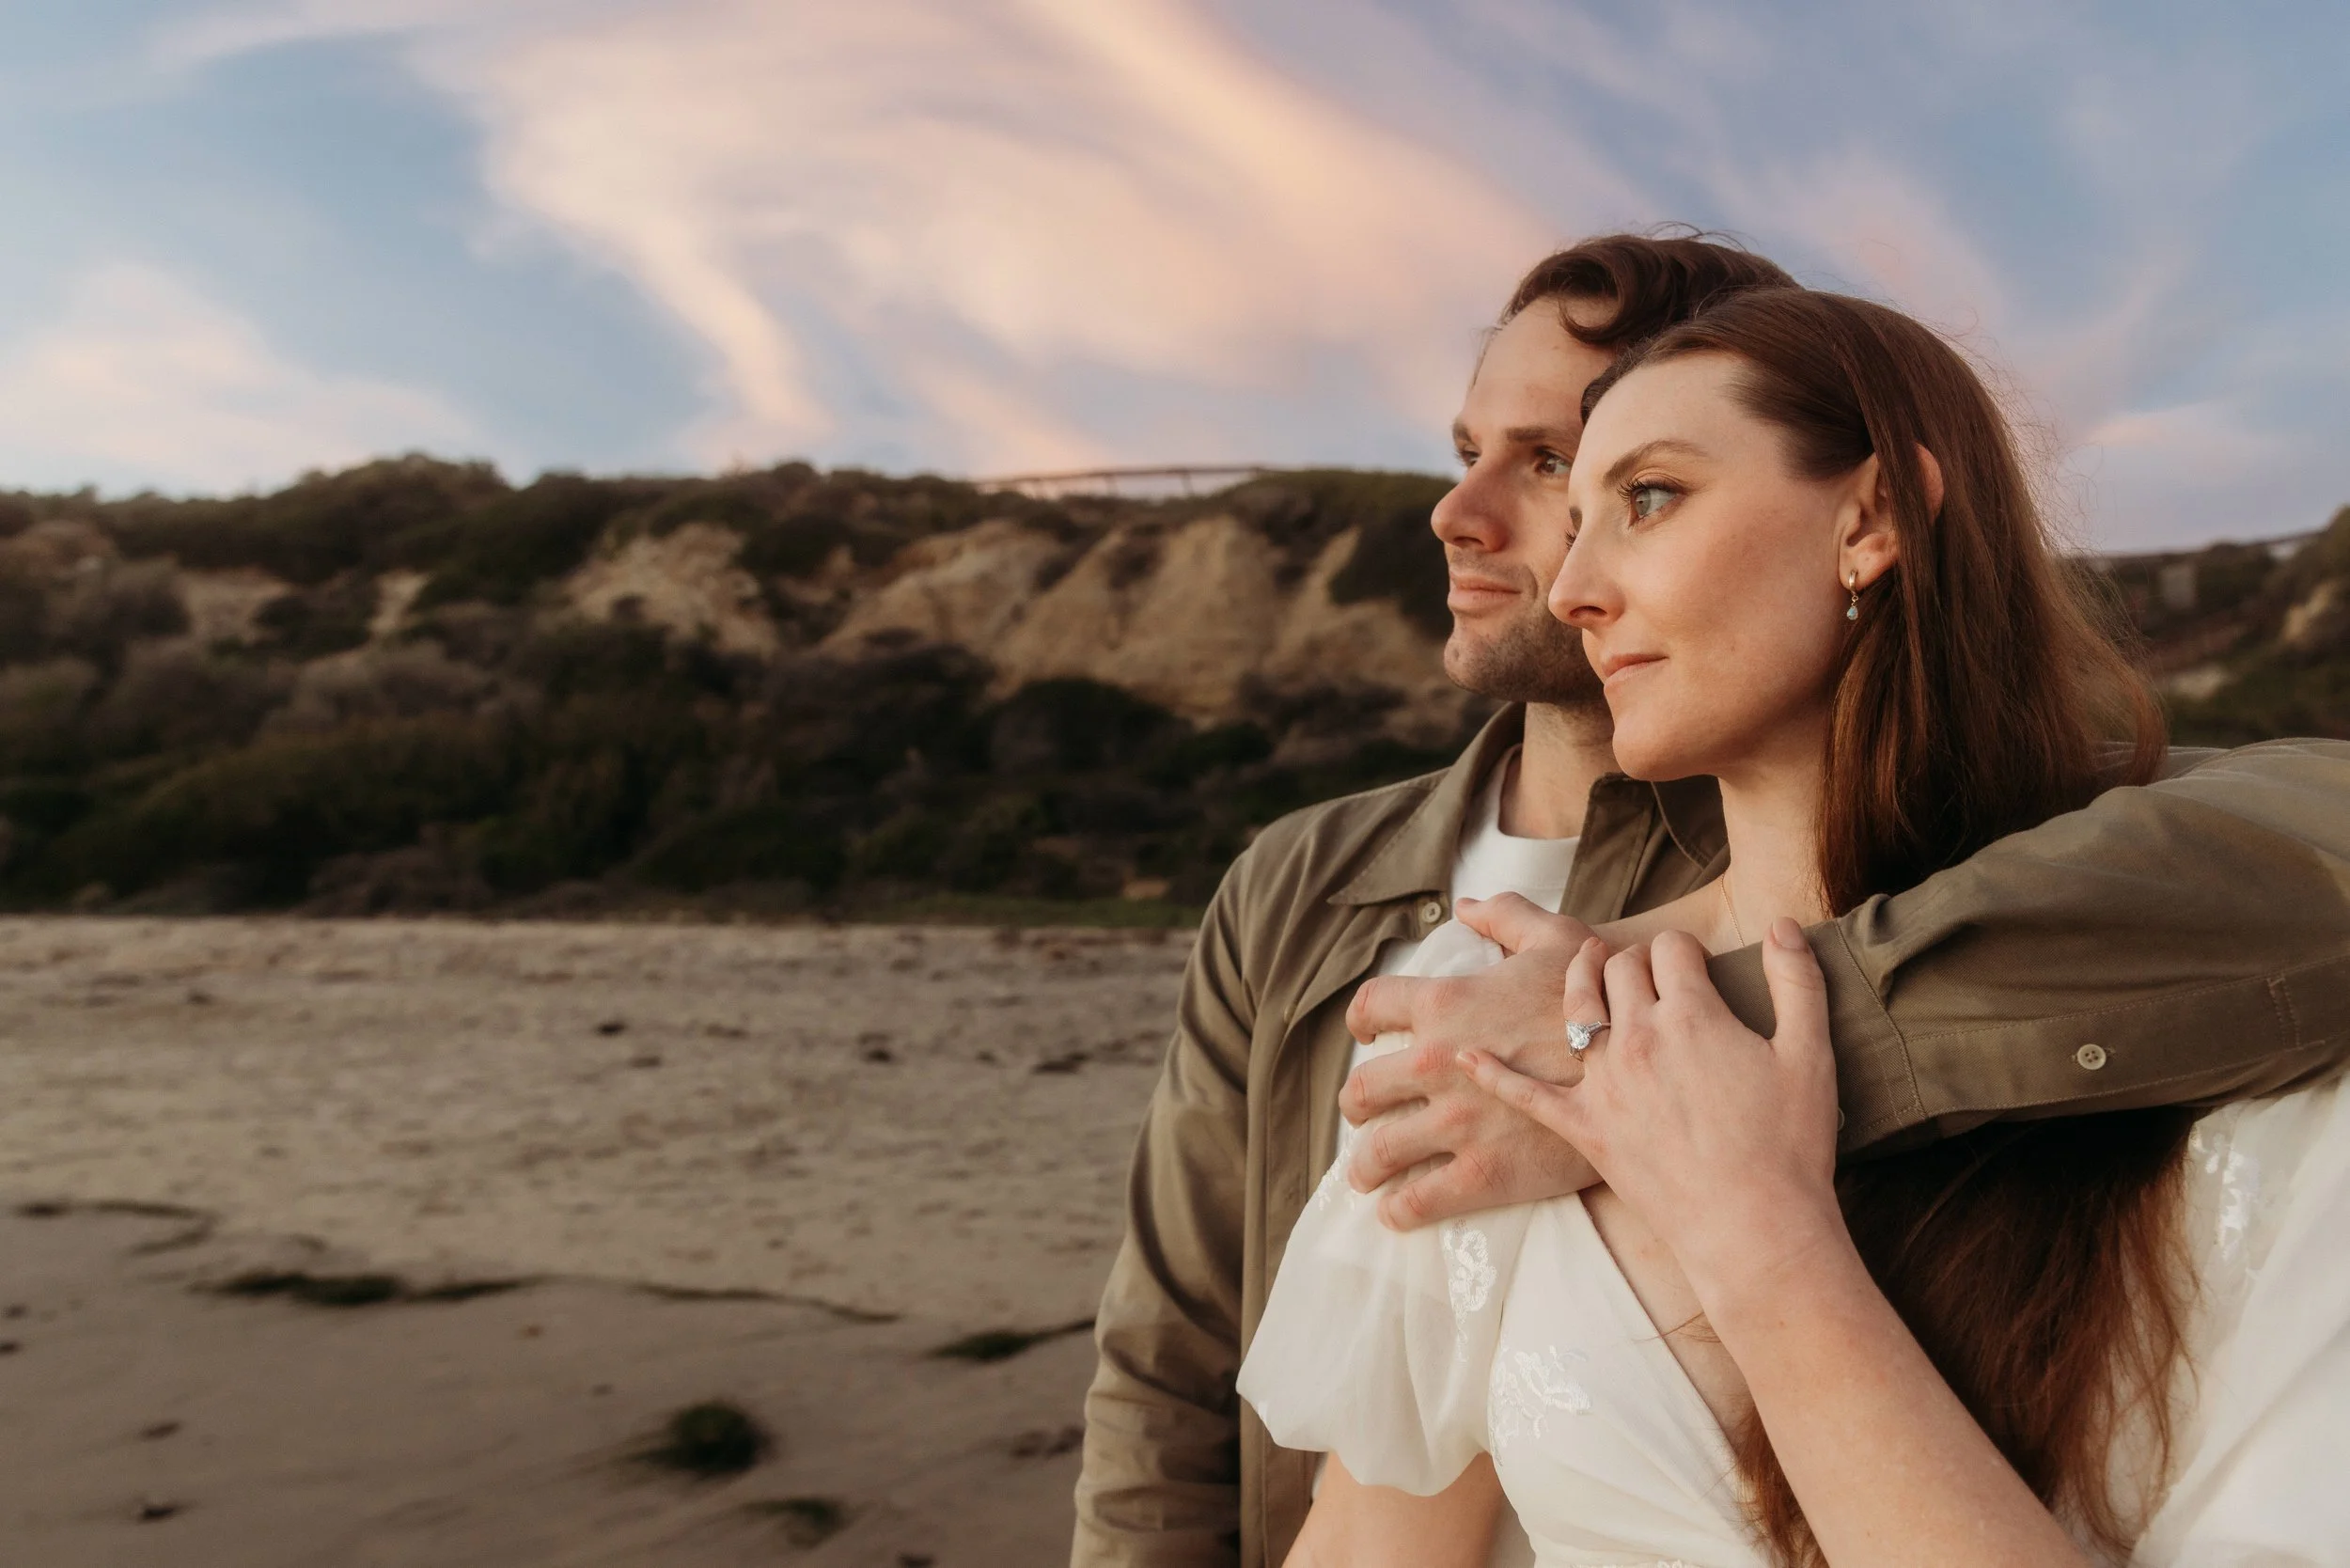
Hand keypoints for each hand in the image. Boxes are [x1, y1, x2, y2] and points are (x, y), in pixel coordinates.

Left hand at [1340, 895, 1602, 1229]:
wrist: (1647, 1066)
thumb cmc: (1602, 998)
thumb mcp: (1557, 938)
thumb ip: (1506, 917)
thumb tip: (1467, 907)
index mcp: (1446, 1002)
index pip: (1370, 1007)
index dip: (1362, 1022)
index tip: (1366, 1035)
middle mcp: (1437, 1062)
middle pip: (1361, 1090)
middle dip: (1355, 1105)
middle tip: (1363, 1113)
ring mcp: (1457, 1122)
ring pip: (1379, 1152)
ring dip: (1365, 1166)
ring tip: (1367, 1173)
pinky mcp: (1485, 1172)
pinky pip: (1419, 1201)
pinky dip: (1399, 1210)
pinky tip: (1397, 1211)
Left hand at [1463, 921, 1845, 1305]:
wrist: (1754, 1227)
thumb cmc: (1789, 1143)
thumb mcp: (1809, 1052)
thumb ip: (1797, 979)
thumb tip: (1782, 922)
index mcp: (1690, 1013)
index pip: (1669, 948)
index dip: (1682, 950)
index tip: (1693, 963)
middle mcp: (1636, 1038)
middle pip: (1616, 970)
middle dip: (1630, 960)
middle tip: (1645, 972)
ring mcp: (1604, 1084)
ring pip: (1573, 1010)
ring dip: (1576, 982)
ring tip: (1582, 969)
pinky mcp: (1583, 1129)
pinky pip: (1524, 1095)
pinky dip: (1491, 1072)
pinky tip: (1464, 1054)